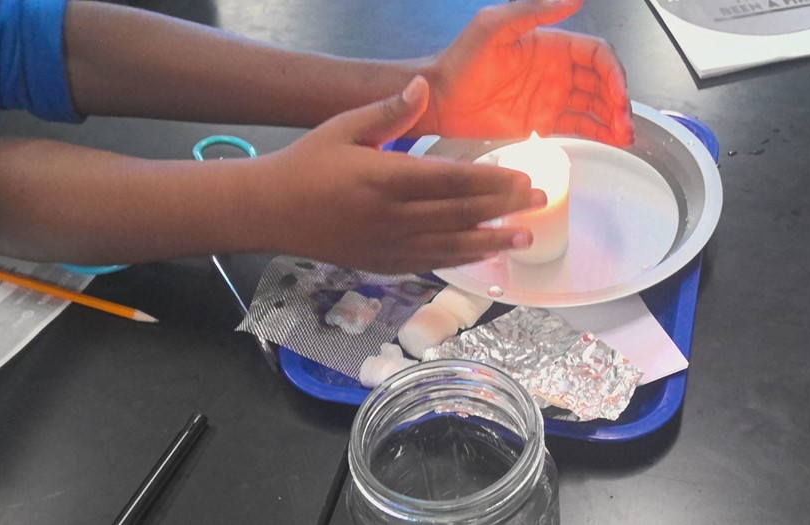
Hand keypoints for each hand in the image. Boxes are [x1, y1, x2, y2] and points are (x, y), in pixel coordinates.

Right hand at [255, 76, 544, 273]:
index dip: (490, 181)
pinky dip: (462, 259)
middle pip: (459, 213)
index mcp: (384, 178)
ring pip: (451, 244)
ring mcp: (388, 245)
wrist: (270, 211)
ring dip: (492, 240)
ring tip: (526, 236)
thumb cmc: (308, 163)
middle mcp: (391, 217)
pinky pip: (431, 262)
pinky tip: (486, 255)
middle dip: (503, 208)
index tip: (521, 177)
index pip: (450, 181)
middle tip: (539, 201)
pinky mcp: (383, 265)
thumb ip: (389, 111)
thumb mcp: (345, 127)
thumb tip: (423, 86)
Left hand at [419, 0, 633, 145]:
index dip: (613, 72)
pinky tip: (613, 141)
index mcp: (552, 45)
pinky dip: (599, 133)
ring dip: (614, 119)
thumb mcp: (494, 27)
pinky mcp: (544, 123)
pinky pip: (579, 126)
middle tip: (624, 122)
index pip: (596, 55)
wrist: (440, 100)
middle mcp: (558, 71)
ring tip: (624, 137)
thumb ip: (533, 11)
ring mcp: (553, 98)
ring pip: (596, 106)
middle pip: (602, 82)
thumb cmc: (462, 61)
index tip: (617, 94)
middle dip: (619, 100)